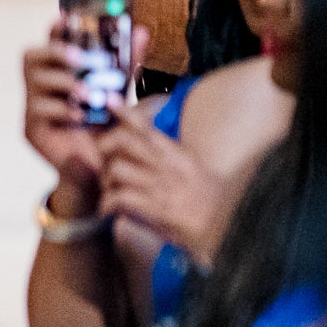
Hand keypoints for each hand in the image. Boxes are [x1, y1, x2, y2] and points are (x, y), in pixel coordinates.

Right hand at [22, 15, 140, 196]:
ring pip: (34, 81)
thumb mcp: (122, 92)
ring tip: (89, 95)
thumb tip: (141, 31)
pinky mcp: (31, 129)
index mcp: (60, 75)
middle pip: (30, 56)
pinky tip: (80, 117)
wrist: (102, 173)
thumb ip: (128, 64)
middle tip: (79, 60)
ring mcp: (32, 108)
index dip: (54, 29)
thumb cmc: (109, 131)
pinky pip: (38, 109)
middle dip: (54, 52)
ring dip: (64, 83)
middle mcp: (41, 88)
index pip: (50, 44)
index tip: (65, 16)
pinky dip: (62, 109)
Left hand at [100, 113, 229, 259]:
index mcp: (176, 154)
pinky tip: (108, 210)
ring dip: (105, 179)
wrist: (225, 224)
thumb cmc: (207, 198)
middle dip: (104, 145)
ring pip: (117, 168)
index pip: (147, 127)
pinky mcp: (156, 207)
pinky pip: (120, 197)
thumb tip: (143, 143)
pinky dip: (107, 203)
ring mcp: (161, 185)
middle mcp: (167, 165)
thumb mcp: (190, 168)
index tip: (110, 101)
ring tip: (108, 189)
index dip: (126, 112)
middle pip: (125, 140)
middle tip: (101, 158)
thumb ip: (166, 155)